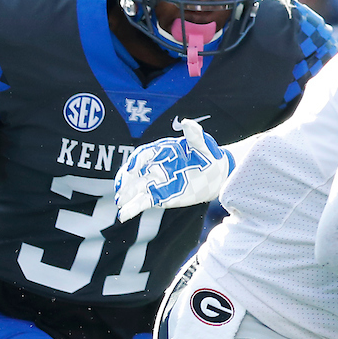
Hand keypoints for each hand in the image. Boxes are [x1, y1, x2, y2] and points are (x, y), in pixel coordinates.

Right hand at [115, 119, 233, 220]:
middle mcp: (154, 166)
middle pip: (134, 173)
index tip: (131, 169)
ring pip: (136, 189)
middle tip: (120, 189)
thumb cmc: (208, 155)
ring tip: (120, 204)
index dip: (136, 161)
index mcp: (161, 151)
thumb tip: (187, 123)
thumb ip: (194, 135)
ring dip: (126, 196)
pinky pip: (143, 202)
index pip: (144, 154)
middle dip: (126, 181)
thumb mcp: (204, 144)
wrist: (217, 175)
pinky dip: (133, 208)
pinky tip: (123, 215)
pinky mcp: (159, 196)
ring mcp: (155, 182)